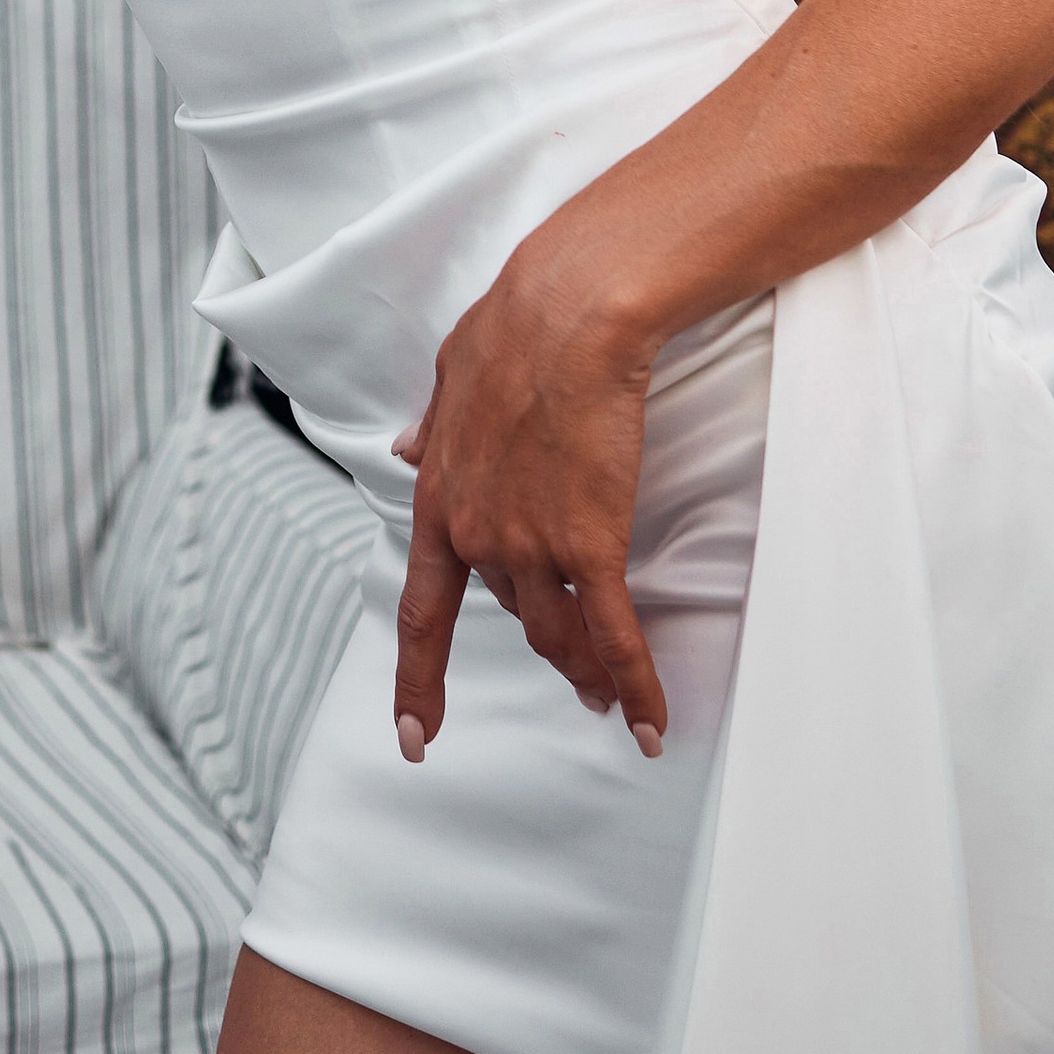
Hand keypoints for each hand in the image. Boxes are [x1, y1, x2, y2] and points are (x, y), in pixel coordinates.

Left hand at [390, 245, 665, 763]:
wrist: (566, 317)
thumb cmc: (512, 330)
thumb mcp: (446, 378)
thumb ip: (430, 428)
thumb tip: (404, 451)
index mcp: (440, 500)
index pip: (422, 611)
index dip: (418, 681)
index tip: (413, 735)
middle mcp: (478, 535)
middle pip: (514, 613)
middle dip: (546, 646)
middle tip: (575, 677)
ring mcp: (533, 545)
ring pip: (561, 636)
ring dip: (587, 673)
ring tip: (606, 699)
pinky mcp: (591, 544)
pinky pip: (614, 635)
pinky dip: (634, 686)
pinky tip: (650, 724)